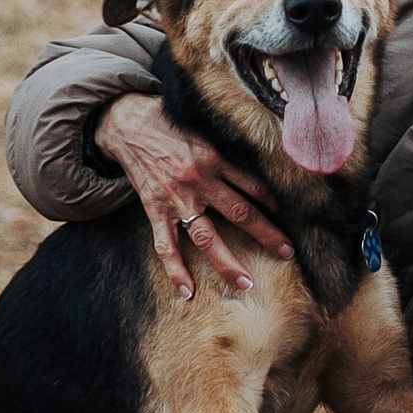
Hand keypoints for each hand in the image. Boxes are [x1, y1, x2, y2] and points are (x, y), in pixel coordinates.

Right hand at [98, 93, 292, 299]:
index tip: (288, 213)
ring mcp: (176, 199)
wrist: (124, 123)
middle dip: (266, 234)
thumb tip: (257, 142)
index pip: (253, 183)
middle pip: (240, 213)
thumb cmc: (167, 120)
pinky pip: (166, 246)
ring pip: (206, 237)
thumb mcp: (202, 122)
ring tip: (246, 283)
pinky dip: (175, 271)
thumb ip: (226, 138)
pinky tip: (187, 292)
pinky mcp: (155, 210)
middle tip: (286, 252)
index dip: (272, 200)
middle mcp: (198, 180)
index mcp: (214, 156)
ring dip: (227, 262)